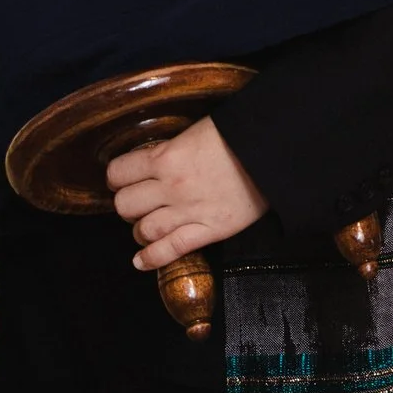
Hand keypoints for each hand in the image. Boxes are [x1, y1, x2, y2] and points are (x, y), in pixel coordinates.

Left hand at [107, 118, 267, 270]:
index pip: (119, 173)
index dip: (117, 177)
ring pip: (143, 230)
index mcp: (166, 156)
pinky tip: (140, 261)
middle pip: (125, 205)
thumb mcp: (197, 131)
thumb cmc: (239, 133)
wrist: (275, 150)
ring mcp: (189, 211)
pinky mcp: (209, 230)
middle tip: (138, 202)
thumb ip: (172, 148)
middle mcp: (171, 186)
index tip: (122, 179)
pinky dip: (151, 258)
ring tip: (146, 226)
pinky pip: (171, 250)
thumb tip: (156, 159)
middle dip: (127, 205)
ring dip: (140, 230)